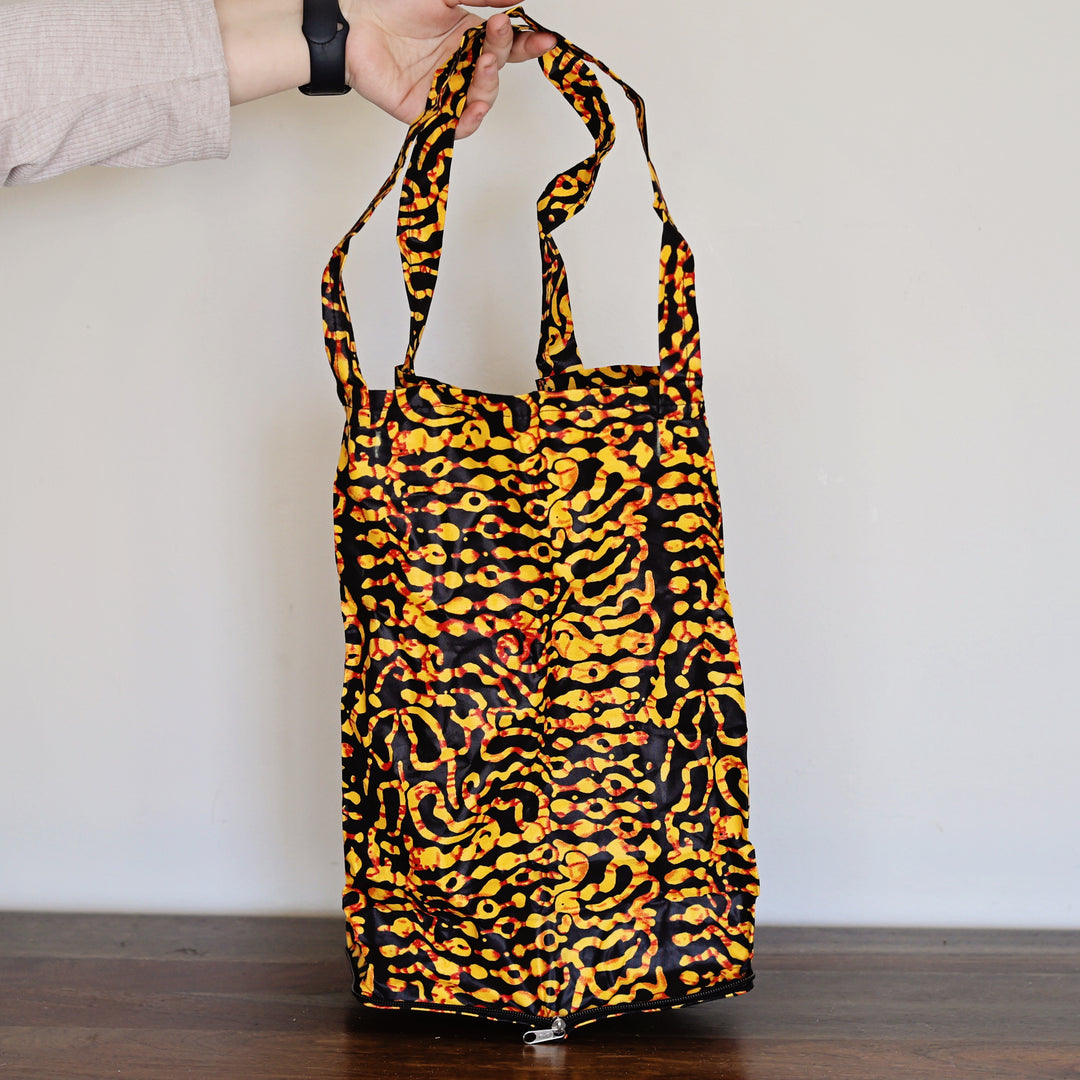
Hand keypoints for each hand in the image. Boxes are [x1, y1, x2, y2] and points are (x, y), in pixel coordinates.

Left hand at [341, 2, 555, 137]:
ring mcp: (446, 91)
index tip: (545, 39)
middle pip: (496, 72)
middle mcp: (460, 66)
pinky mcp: (428, 113)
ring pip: (481, 100)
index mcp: (468, 38)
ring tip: (485, 65)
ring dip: (488, 85)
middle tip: (496, 32)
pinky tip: (474, 108)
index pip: (507, 47)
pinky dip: (468, 121)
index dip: (527, 45)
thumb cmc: (393, 6)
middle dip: (502, 54)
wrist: (355, 25)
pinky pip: (455, 126)